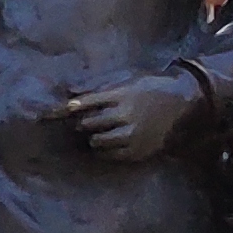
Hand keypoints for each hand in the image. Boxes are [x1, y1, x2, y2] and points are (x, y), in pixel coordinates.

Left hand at [62, 65, 228, 165]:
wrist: (183, 103)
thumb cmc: (150, 86)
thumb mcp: (126, 78)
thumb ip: (98, 86)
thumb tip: (70, 91)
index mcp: (120, 94)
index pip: (83, 103)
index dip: (64, 110)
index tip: (48, 114)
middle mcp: (124, 115)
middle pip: (86, 123)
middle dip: (83, 121)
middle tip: (87, 119)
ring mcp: (131, 135)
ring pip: (96, 141)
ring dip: (92, 136)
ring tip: (102, 130)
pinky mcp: (137, 151)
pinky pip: (109, 155)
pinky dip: (104, 149)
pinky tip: (112, 141)